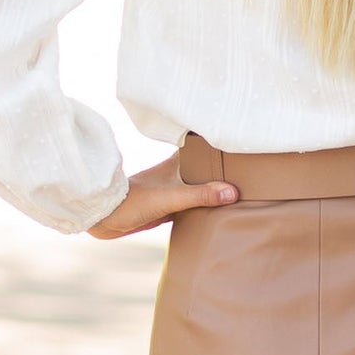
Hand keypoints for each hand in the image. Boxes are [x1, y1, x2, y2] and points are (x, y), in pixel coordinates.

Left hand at [87, 153, 238, 238]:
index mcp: (176, 162)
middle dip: (222, 165)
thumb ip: (201, 194)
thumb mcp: (171, 197)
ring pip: (200, 185)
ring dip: (214, 186)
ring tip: (241, 184)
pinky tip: (218, 208)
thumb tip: (232, 191)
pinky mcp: (169, 207)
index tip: (238, 136)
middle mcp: (176, 174)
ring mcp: (173, 190)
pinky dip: (206, 203)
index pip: (202, 146)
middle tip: (248, 163)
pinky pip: (194, 203)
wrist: (106, 219)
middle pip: (205, 166)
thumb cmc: (133, 201)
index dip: (218, 140)